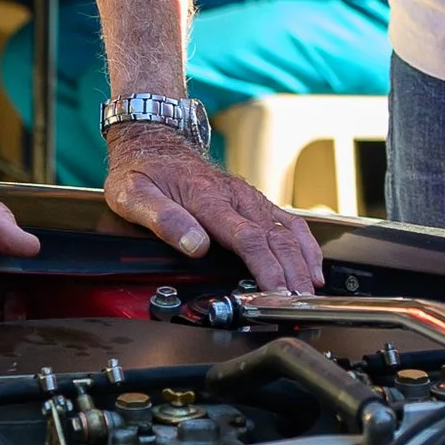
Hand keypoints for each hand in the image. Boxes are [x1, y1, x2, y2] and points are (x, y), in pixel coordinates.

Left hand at [101, 126, 322, 294]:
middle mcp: (235, 197)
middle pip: (274, 238)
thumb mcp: (133, 195)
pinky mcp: (253, 200)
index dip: (265, 268)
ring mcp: (247, 197)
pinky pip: (288, 221)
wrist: (152, 140)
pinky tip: (311, 265)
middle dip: (291, 274)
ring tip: (309, 291)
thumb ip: (163, 220)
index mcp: (207, 199)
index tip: (275, 292)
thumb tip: (195, 245)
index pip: (246, 238)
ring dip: (302, 262)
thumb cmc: (142, 170)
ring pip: (286, 230)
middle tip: (299, 303)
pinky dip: (305, 244)